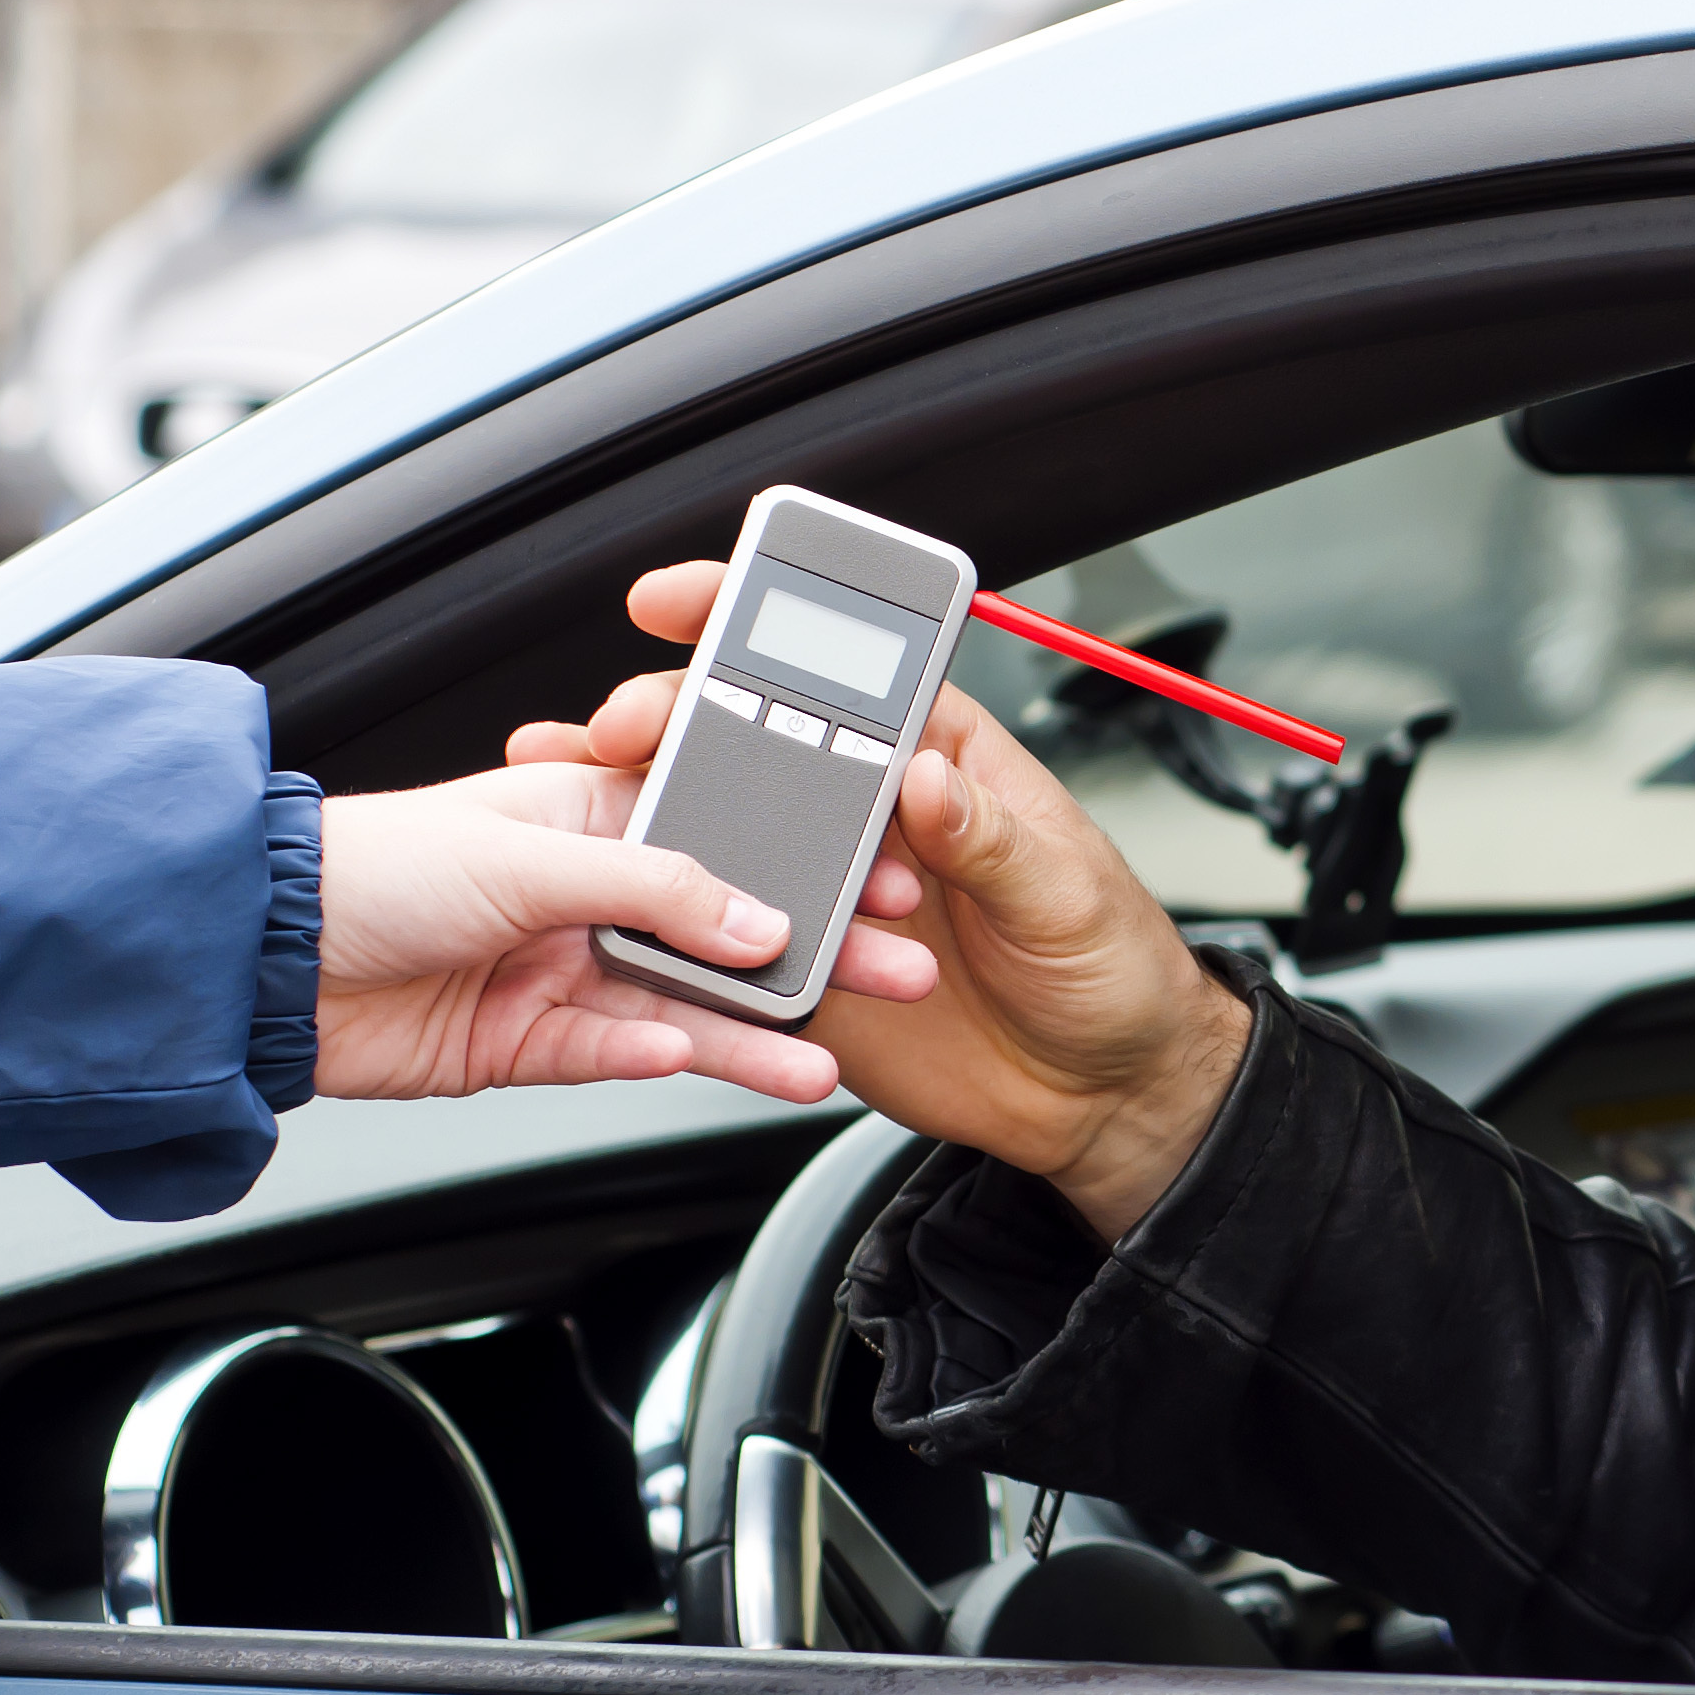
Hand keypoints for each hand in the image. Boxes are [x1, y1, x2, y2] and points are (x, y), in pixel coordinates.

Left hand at [312, 760, 939, 1104]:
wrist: (259, 964)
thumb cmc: (364, 868)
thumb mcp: (526, 854)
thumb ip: (651, 888)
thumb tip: (750, 916)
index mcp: (589, 811)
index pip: (725, 829)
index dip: (802, 854)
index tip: (877, 873)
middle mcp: (583, 890)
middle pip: (723, 925)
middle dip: (811, 949)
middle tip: (893, 968)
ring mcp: (561, 969)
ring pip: (688, 1003)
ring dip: (759, 1030)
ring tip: (828, 1055)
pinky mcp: (531, 1043)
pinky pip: (625, 1054)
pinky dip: (676, 1061)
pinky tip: (724, 1064)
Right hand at [506, 563, 1246, 1236]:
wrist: (1102, 1093)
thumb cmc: (1112, 969)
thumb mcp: (1065, 893)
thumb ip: (990, 837)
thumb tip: (927, 778)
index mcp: (947, 763)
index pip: (848, 677)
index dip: (764, 625)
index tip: (688, 600)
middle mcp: (880, 816)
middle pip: (760, 741)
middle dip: (677, 716)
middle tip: (620, 724)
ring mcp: (838, 889)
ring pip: (728, 832)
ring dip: (651, 810)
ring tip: (582, 794)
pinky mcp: (814, 966)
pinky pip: (731, 936)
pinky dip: (668, 918)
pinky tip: (611, 900)